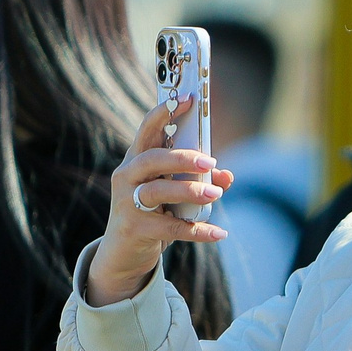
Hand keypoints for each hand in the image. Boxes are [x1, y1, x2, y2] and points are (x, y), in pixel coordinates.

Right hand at [84, 100, 233, 307]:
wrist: (124, 252)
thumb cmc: (153, 212)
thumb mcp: (174, 193)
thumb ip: (199, 181)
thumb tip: (228, 176)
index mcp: (136, 160)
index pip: (147, 129)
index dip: (165, 112)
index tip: (188, 99)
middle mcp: (126, 177)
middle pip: (152, 159)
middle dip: (181, 158)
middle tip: (209, 162)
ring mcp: (126, 203)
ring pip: (157, 191)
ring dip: (189, 191)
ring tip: (216, 195)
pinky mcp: (134, 228)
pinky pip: (169, 227)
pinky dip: (196, 230)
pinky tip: (219, 233)